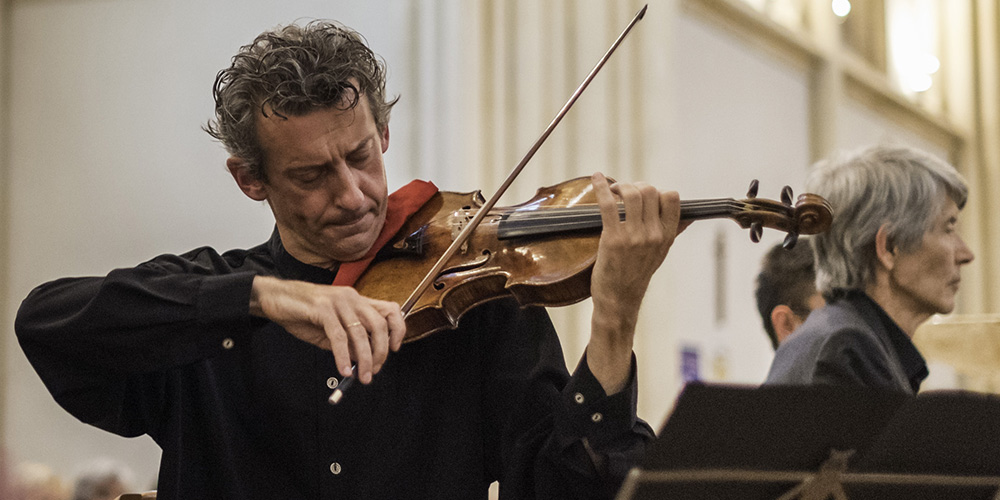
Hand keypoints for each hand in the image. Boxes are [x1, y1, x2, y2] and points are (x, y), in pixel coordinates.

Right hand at [249, 275, 405, 383]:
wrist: (275, 298)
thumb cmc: (303, 313)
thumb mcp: (331, 330)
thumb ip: (349, 342)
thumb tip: (363, 360)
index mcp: (357, 300)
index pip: (390, 310)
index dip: (398, 330)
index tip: (394, 349)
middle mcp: (352, 298)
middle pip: (379, 325)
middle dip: (380, 353)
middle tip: (373, 371)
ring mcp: (338, 301)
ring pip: (360, 333)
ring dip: (364, 359)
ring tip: (361, 376)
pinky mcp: (322, 308)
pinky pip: (339, 336)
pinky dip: (343, 356)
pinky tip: (343, 369)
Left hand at [586, 172, 681, 392]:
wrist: (618, 300)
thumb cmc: (636, 276)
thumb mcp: (660, 255)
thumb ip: (673, 233)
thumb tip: (690, 218)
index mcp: (667, 236)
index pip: (673, 199)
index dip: (657, 191)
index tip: (644, 196)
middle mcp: (654, 235)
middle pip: (651, 191)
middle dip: (635, 185)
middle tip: (624, 192)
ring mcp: (634, 237)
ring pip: (633, 194)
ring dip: (621, 186)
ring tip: (613, 190)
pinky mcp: (613, 239)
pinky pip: (609, 204)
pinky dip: (601, 187)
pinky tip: (596, 179)